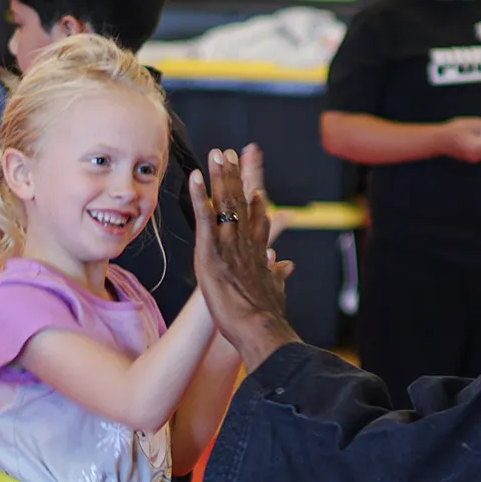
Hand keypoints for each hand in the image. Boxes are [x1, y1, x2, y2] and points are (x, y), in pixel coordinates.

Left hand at [188, 147, 299, 371]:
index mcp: (259, 251)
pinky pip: (205, 218)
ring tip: (217, 153)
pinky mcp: (213, 253)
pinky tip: (195, 177)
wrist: (261, 328)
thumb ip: (278, 275)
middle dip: (236, 175)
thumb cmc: (267, 317)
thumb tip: (285, 265)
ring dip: (220, 176)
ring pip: (226, 203)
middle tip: (230, 152)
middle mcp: (246, 242)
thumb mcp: (275, 291)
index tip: (253, 182)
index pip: (258, 217)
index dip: (255, 197)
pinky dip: (201, 196)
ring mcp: (230, 245)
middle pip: (243, 200)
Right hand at [441, 117, 480, 162]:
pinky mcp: (470, 159)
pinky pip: (480, 152)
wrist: (439, 141)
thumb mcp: (472, 122)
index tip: (476, 131)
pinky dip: (477, 147)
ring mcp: (473, 159)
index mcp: (478, 148)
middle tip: (471, 134)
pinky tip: (466, 142)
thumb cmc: (455, 130)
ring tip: (468, 138)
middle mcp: (477, 156)